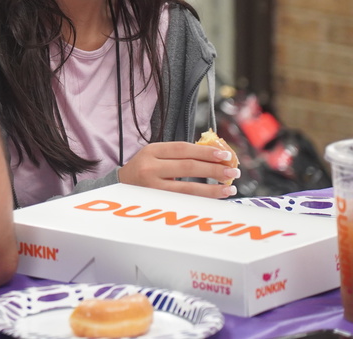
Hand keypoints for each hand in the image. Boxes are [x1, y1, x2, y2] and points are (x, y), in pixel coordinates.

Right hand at [116, 141, 239, 198]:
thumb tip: (214, 155)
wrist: (120, 186)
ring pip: (188, 188)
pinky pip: (184, 201)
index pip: (183, 149)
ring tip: (230, 188)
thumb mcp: (155, 155)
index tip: (224, 154)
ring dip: (212, 188)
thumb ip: (178, 154)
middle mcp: (150, 167)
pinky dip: (202, 199)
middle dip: (214, 169)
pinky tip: (215, 198)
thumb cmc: (144, 168)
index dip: (206, 151)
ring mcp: (152, 187)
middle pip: (188, 167)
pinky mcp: (155, 202)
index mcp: (152, 150)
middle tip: (232, 171)